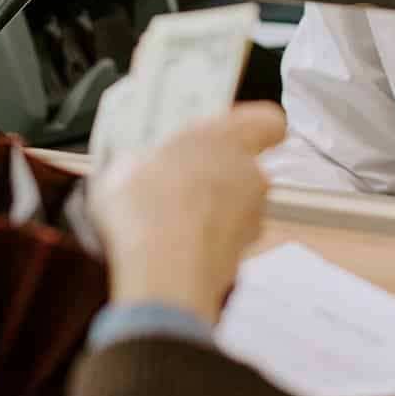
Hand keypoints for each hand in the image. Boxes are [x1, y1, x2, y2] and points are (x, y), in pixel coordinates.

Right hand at [88, 102, 286, 326]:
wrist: (162, 274)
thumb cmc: (150, 209)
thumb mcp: (128, 162)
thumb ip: (148, 155)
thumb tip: (140, 160)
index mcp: (231, 138)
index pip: (266, 121)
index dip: (250, 124)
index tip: (227, 125)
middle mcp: (251, 176)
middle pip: (243, 166)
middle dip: (214, 171)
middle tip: (177, 174)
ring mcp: (250, 219)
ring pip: (234, 205)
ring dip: (209, 208)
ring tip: (166, 214)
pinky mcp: (240, 256)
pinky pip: (223, 238)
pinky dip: (203, 239)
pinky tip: (169, 243)